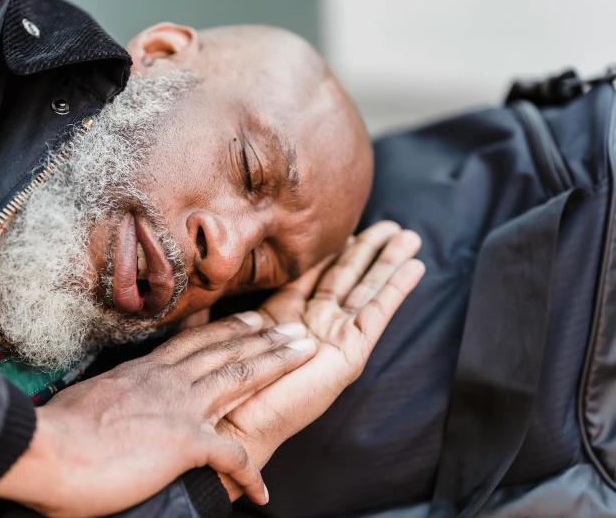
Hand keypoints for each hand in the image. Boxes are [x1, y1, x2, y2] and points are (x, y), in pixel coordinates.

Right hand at [0, 314, 316, 516]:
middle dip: (266, 337)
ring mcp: (178, 407)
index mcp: (145, 372)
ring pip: (238, 377)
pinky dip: (249, 472)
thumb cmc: (56, 432)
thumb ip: (114, 396)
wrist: (45, 450)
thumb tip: (115, 403)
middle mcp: (167, 381)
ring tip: (305, 352)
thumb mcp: (91, 399)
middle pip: (226, 350)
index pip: (196, 342)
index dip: (229, 328)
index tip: (252, 318)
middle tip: (295, 327)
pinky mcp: (182, 442)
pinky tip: (264, 487)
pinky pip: (229, 455)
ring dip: (275, 364)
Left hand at [217, 221, 424, 485]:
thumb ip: (244, 299)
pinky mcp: (352, 352)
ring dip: (389, 261)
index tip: (347, 225)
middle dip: (369, 249)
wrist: (238, 421)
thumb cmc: (229, 380)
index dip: (332, 250)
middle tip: (391, 224)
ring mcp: (336, 338)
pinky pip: (379, 311)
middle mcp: (315, 324)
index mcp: (286, 317)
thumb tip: (234, 265)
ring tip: (410, 236)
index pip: (315, 274)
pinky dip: (397, 288)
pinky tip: (415, 266)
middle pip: (348, 277)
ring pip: (367, 289)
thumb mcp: (236, 325)